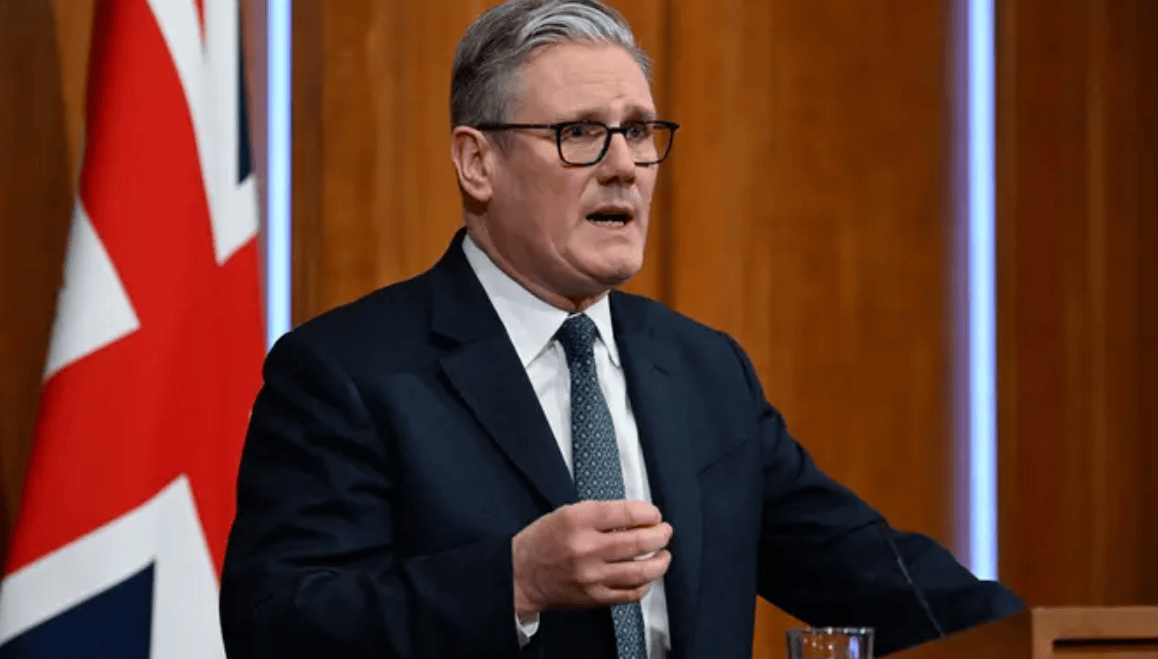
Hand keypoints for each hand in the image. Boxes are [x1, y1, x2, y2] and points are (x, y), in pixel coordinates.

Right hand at [511, 500, 671, 618]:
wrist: (520, 574)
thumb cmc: (542, 541)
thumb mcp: (567, 513)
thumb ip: (601, 514)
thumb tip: (637, 517)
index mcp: (578, 520)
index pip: (627, 513)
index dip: (649, 513)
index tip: (654, 514)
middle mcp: (586, 548)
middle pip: (640, 542)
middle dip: (661, 535)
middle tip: (665, 532)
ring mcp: (591, 576)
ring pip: (641, 571)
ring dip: (660, 561)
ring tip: (664, 555)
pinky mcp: (594, 597)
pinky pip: (631, 593)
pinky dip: (645, 584)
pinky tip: (647, 576)